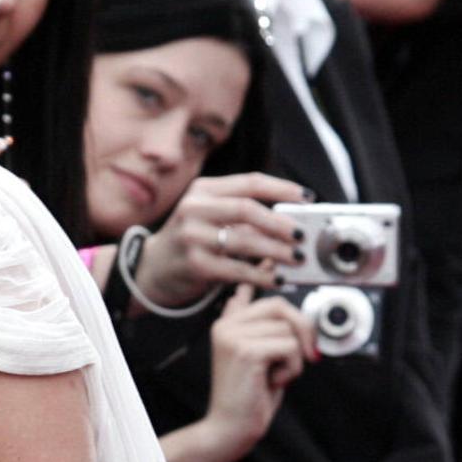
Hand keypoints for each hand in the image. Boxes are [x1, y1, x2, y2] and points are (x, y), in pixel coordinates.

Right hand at [135, 173, 308, 307]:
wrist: (154, 267)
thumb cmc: (192, 239)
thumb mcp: (208, 213)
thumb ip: (241, 211)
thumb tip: (292, 220)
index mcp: (203, 190)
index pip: (249, 182)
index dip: (282, 189)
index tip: (307, 198)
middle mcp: (194, 208)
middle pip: (247, 210)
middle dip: (280, 223)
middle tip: (302, 235)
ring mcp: (192, 236)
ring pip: (245, 241)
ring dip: (277, 251)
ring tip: (297, 258)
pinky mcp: (194, 264)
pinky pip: (237, 270)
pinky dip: (261, 276)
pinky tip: (277, 279)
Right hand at [201, 284, 317, 453]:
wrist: (230, 427)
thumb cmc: (248, 396)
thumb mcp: (257, 358)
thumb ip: (258, 331)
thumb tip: (259, 307)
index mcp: (227, 324)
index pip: (247, 291)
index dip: (262, 270)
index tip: (270, 257)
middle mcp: (225, 325)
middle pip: (281, 306)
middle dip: (303, 331)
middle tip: (307, 355)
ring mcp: (232, 336)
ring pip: (289, 331)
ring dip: (294, 359)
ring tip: (275, 375)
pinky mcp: (245, 350)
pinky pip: (289, 347)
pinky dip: (292, 369)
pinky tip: (273, 381)